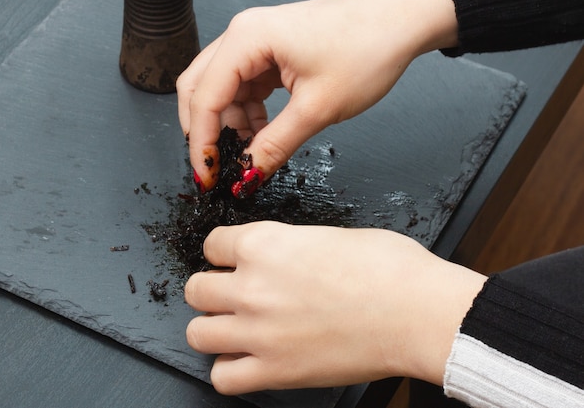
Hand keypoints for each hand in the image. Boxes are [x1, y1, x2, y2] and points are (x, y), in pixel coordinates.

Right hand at [177, 0, 457, 192]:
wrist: (400, 21)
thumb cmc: (367, 48)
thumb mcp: (317, 108)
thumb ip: (275, 145)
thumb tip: (246, 174)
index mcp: (247, 39)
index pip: (203, 97)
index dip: (201, 143)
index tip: (208, 176)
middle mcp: (244, 35)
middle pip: (200, 89)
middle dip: (206, 132)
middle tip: (219, 167)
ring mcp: (256, 42)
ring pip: (221, 90)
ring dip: (230, 124)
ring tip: (253, 152)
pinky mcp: (271, 52)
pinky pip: (244, 87)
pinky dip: (248, 113)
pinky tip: (264, 133)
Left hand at [185, 221, 485, 394]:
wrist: (416, 311)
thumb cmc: (388, 268)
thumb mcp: (331, 235)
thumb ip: (291, 246)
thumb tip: (284, 257)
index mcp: (265, 245)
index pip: (212, 245)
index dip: (224, 253)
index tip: (233, 261)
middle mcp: (251, 287)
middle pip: (196, 290)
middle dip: (212, 290)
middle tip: (234, 296)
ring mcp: (258, 332)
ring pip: (197, 333)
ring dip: (213, 329)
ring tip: (236, 328)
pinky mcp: (275, 371)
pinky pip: (222, 377)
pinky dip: (230, 370)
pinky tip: (248, 360)